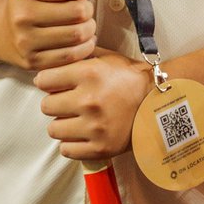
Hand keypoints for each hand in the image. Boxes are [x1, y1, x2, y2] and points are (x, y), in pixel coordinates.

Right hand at [0, 0, 102, 70]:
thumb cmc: (32, 3)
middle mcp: (22, 16)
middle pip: (79, 12)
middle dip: (88, 10)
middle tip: (83, 12)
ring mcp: (25, 41)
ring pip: (78, 35)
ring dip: (89, 29)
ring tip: (83, 25)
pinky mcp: (33, 62)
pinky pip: (72, 56)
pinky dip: (85, 48)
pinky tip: (81, 41)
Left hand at [34, 48, 152, 159]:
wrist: (160, 104)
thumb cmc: (132, 79)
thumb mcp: (109, 58)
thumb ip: (82, 55)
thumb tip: (57, 53)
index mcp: (90, 74)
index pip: (44, 80)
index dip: (47, 80)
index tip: (53, 83)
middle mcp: (89, 100)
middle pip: (45, 106)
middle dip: (55, 103)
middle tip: (67, 102)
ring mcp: (94, 127)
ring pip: (53, 129)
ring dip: (62, 124)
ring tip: (75, 119)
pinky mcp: (99, 148)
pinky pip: (66, 149)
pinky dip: (71, 143)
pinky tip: (82, 134)